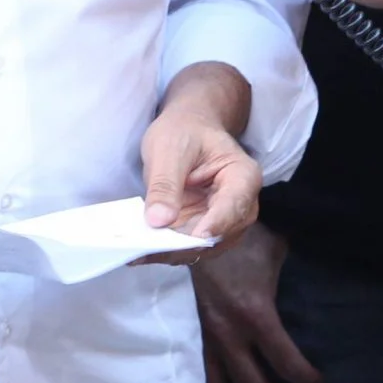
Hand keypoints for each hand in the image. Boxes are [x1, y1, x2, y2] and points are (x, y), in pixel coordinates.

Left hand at [138, 77, 262, 249]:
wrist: (187, 130)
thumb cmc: (185, 130)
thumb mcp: (170, 148)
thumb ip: (165, 183)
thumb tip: (159, 220)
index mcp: (244, 176)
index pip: (234, 205)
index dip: (216, 223)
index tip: (196, 237)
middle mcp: (240, 206)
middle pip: (218, 235)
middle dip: (185, 245)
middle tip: (150, 250)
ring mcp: (222, 223)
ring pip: (200, 248)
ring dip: (171, 252)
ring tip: (138, 252)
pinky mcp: (201, 232)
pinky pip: (185, 247)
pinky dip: (164, 250)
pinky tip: (139, 250)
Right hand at [192, 222, 324, 382]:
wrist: (193, 225)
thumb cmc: (241, 235)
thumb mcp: (278, 251)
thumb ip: (295, 278)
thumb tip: (319, 286)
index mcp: (255, 313)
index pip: (286, 362)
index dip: (305, 378)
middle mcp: (229, 332)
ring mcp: (205, 334)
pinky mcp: (189, 330)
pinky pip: (200, 371)